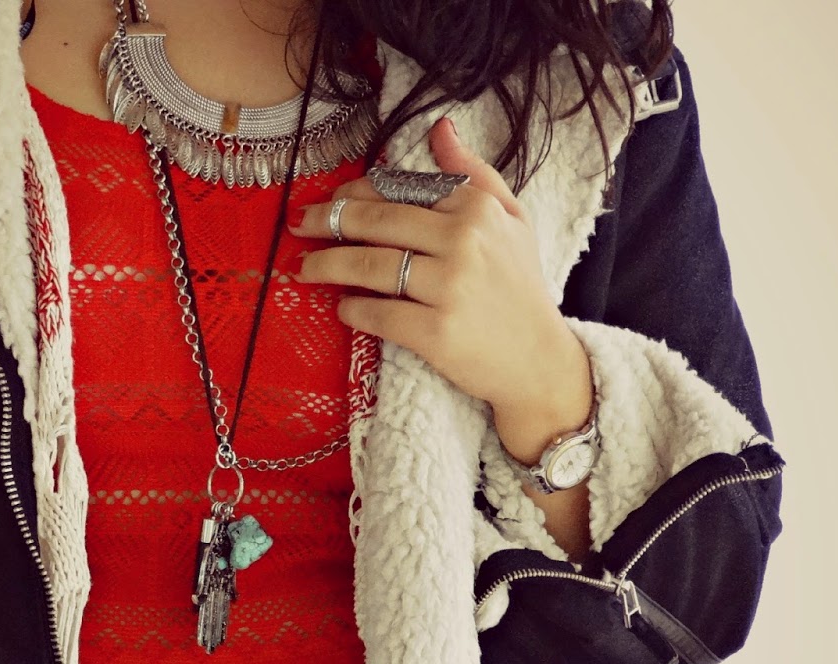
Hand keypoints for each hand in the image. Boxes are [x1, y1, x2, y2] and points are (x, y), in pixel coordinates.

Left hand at [287, 116, 593, 454]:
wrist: (538, 361)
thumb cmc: (520, 288)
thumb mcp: (512, 220)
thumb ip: (474, 173)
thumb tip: (440, 128)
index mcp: (475, 208)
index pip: (399, 190)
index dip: (356, 194)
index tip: (330, 200)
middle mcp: (462, 242)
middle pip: (375, 223)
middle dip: (327, 221)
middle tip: (299, 224)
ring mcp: (448, 287)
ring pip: (368, 266)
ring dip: (326, 265)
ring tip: (303, 268)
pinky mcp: (435, 332)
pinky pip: (376, 313)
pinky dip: (351, 309)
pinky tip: (342, 307)